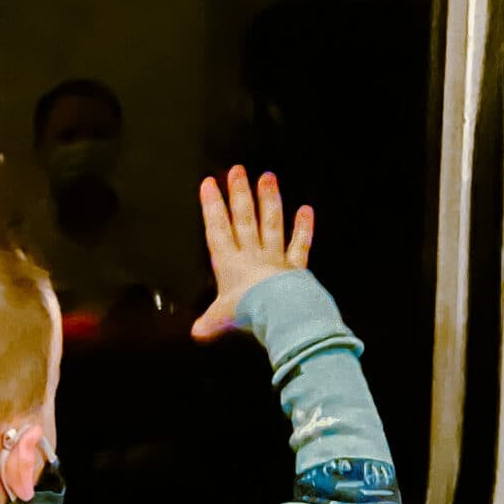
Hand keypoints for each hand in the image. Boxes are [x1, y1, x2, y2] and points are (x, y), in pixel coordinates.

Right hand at [192, 167, 312, 340]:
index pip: (217, 229)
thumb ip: (209, 322)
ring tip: (268, 177)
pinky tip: (306, 210)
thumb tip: (197, 332)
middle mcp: (251, 255)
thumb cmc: (248, 312)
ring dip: (268, 200)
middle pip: (243, 218)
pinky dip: (304, 228)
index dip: (212, 206)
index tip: (209, 184)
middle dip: (239, 193)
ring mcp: (275, 257)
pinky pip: (300, 244)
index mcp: (228, 263)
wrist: (279, 313)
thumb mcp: (220, 319)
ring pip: (270, 223)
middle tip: (238, 171)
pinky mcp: (295, 267)